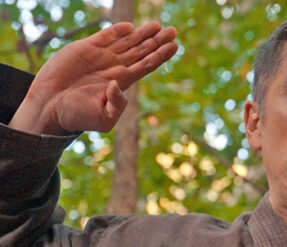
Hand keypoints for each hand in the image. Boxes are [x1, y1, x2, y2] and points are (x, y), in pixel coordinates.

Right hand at [9, 21, 177, 135]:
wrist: (49, 106)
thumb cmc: (76, 116)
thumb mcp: (104, 118)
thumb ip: (117, 104)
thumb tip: (118, 84)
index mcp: (121, 83)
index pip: (146, 65)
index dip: (160, 56)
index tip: (175, 46)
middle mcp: (114, 67)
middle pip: (141, 51)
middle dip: (157, 41)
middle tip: (173, 31)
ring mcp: (99, 56)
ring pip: (126, 41)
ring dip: (142, 33)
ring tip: (158, 25)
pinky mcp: (83, 48)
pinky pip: (104, 37)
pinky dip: (116, 31)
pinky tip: (129, 26)